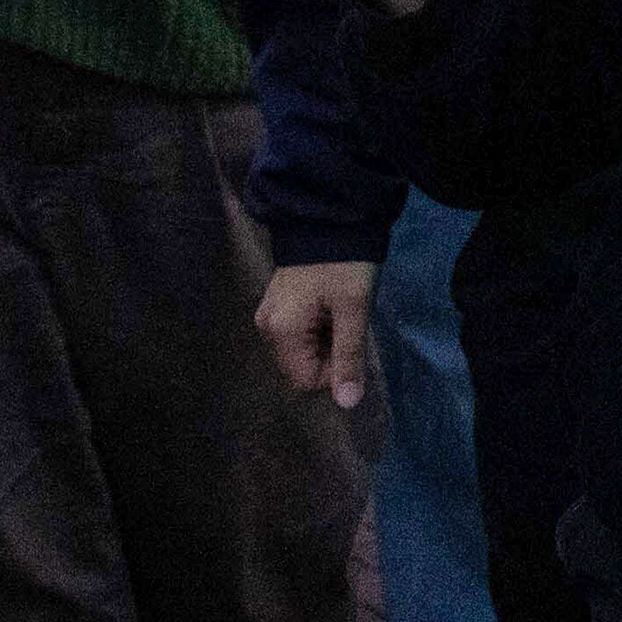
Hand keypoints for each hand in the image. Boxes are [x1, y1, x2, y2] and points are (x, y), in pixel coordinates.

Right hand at [258, 260, 376, 404]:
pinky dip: (318, 327)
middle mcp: (268, 327)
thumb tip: (347, 403)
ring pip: (302, 350)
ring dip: (326, 340)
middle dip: (329, 353)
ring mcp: (270, 315)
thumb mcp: (354, 310)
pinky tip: (329, 304)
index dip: (334, 370)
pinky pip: (298, 333)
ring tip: (339, 309)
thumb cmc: (346, 264)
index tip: (350, 338)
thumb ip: (348, 357)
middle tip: (346, 319)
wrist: (331, 218)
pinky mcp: (277, 305)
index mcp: (281, 330)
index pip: (306, 379)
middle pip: (301, 366)